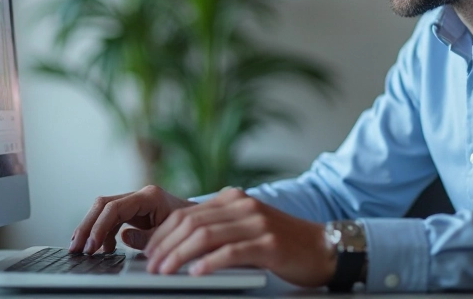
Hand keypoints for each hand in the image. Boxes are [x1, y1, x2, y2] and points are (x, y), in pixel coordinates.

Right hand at [69, 185, 194, 254]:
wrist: (203, 220)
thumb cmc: (190, 226)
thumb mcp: (170, 234)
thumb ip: (147, 237)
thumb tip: (122, 237)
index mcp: (150, 196)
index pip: (115, 208)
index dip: (99, 227)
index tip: (92, 246)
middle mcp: (140, 195)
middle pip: (103, 204)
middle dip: (87, 225)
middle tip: (76, 247)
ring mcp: (135, 201)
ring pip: (103, 210)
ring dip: (91, 229)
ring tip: (83, 250)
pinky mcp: (134, 210)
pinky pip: (111, 218)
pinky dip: (103, 233)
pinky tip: (103, 248)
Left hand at [144, 187, 336, 287]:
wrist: (324, 248)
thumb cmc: (283, 244)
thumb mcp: (246, 230)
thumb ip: (218, 230)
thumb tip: (177, 245)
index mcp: (233, 200)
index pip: (186, 214)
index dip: (162, 234)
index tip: (147, 253)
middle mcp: (243, 206)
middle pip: (191, 222)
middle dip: (165, 246)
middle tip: (152, 266)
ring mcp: (257, 223)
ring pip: (205, 235)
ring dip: (179, 255)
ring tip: (165, 272)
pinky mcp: (269, 244)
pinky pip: (231, 251)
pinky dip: (209, 263)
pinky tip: (196, 273)